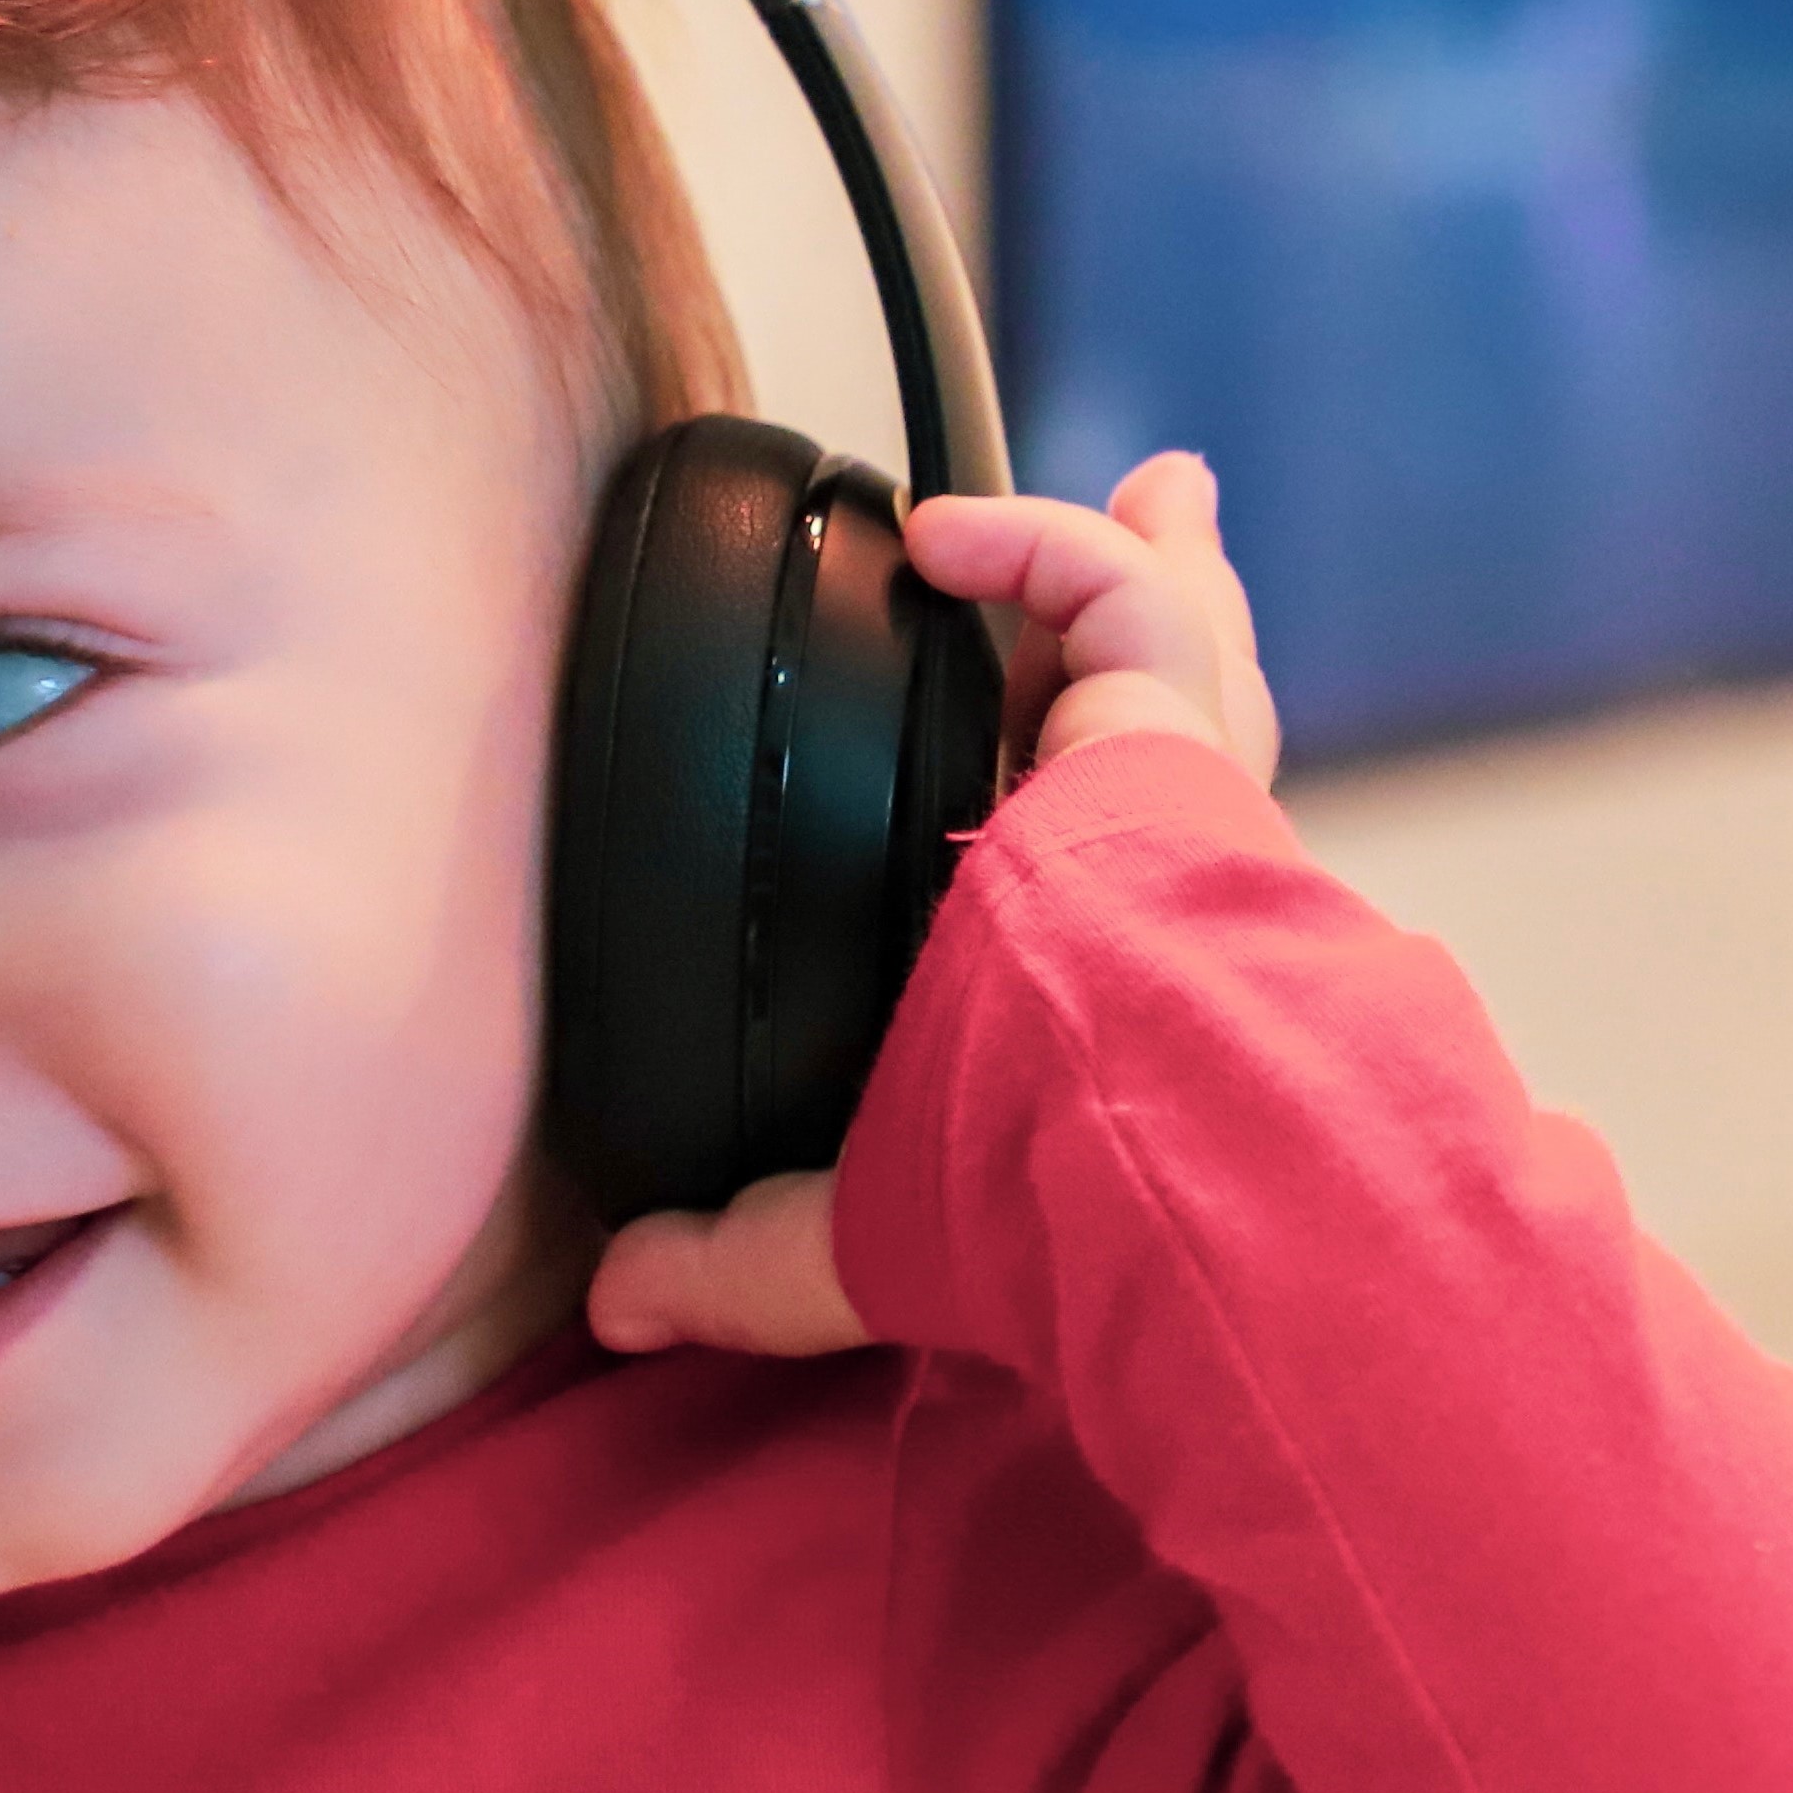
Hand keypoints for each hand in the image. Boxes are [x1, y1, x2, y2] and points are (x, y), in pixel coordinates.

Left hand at [584, 454, 1277, 1367]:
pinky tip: (944, 532)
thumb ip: (734, 1256)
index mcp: (1091, 983)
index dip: (1075, 804)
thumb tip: (617, 1300)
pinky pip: (1116, 599)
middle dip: (1166, 638)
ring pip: (1173, 657)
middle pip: (1171, 730)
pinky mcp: (1171, 738)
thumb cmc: (1032, 1205)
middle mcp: (1154, 888)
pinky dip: (1042, 546)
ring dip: (1135, 562)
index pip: (1098, 868)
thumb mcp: (855, 1232)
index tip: (1051, 765)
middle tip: (1168, 548)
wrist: (1135, 1160)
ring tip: (1153, 492)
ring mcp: (1175, 804)